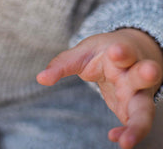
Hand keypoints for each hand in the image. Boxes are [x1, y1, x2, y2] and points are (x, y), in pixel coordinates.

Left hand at [37, 29, 162, 148]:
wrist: (127, 56)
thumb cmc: (105, 53)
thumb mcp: (84, 53)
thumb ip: (63, 64)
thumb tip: (40, 78)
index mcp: (122, 53)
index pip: (125, 51)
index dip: (122, 52)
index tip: (115, 51)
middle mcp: (134, 74)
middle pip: (144, 75)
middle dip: (147, 74)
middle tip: (149, 71)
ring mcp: (138, 94)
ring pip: (145, 108)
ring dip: (139, 123)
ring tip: (127, 141)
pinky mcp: (135, 111)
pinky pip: (135, 124)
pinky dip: (128, 133)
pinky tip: (117, 140)